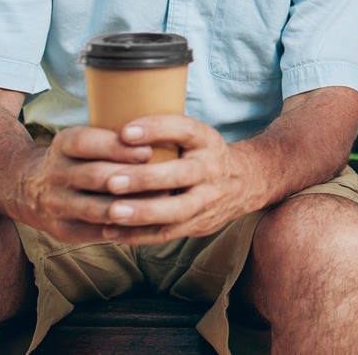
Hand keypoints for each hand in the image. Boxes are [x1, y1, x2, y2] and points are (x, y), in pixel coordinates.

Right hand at [13, 125, 153, 242]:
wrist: (28, 187)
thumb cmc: (76, 158)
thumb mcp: (83, 138)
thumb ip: (113, 137)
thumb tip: (163, 132)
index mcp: (63, 145)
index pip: (87, 143)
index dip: (117, 147)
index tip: (148, 151)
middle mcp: (56, 173)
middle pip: (94, 176)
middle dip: (130, 178)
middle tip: (164, 180)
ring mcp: (56, 204)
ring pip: (95, 208)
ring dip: (129, 207)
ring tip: (160, 204)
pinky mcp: (62, 229)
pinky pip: (94, 232)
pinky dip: (121, 229)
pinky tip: (145, 225)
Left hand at [93, 115, 263, 245]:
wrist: (246, 183)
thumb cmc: (202, 154)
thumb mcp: (195, 135)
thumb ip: (164, 132)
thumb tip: (112, 123)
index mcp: (206, 140)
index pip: (184, 129)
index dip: (155, 129)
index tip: (124, 132)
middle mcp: (210, 168)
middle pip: (181, 174)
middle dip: (145, 179)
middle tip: (111, 181)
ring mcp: (208, 199)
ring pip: (176, 210)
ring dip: (142, 212)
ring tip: (111, 212)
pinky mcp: (200, 224)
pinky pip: (168, 232)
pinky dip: (138, 234)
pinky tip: (111, 231)